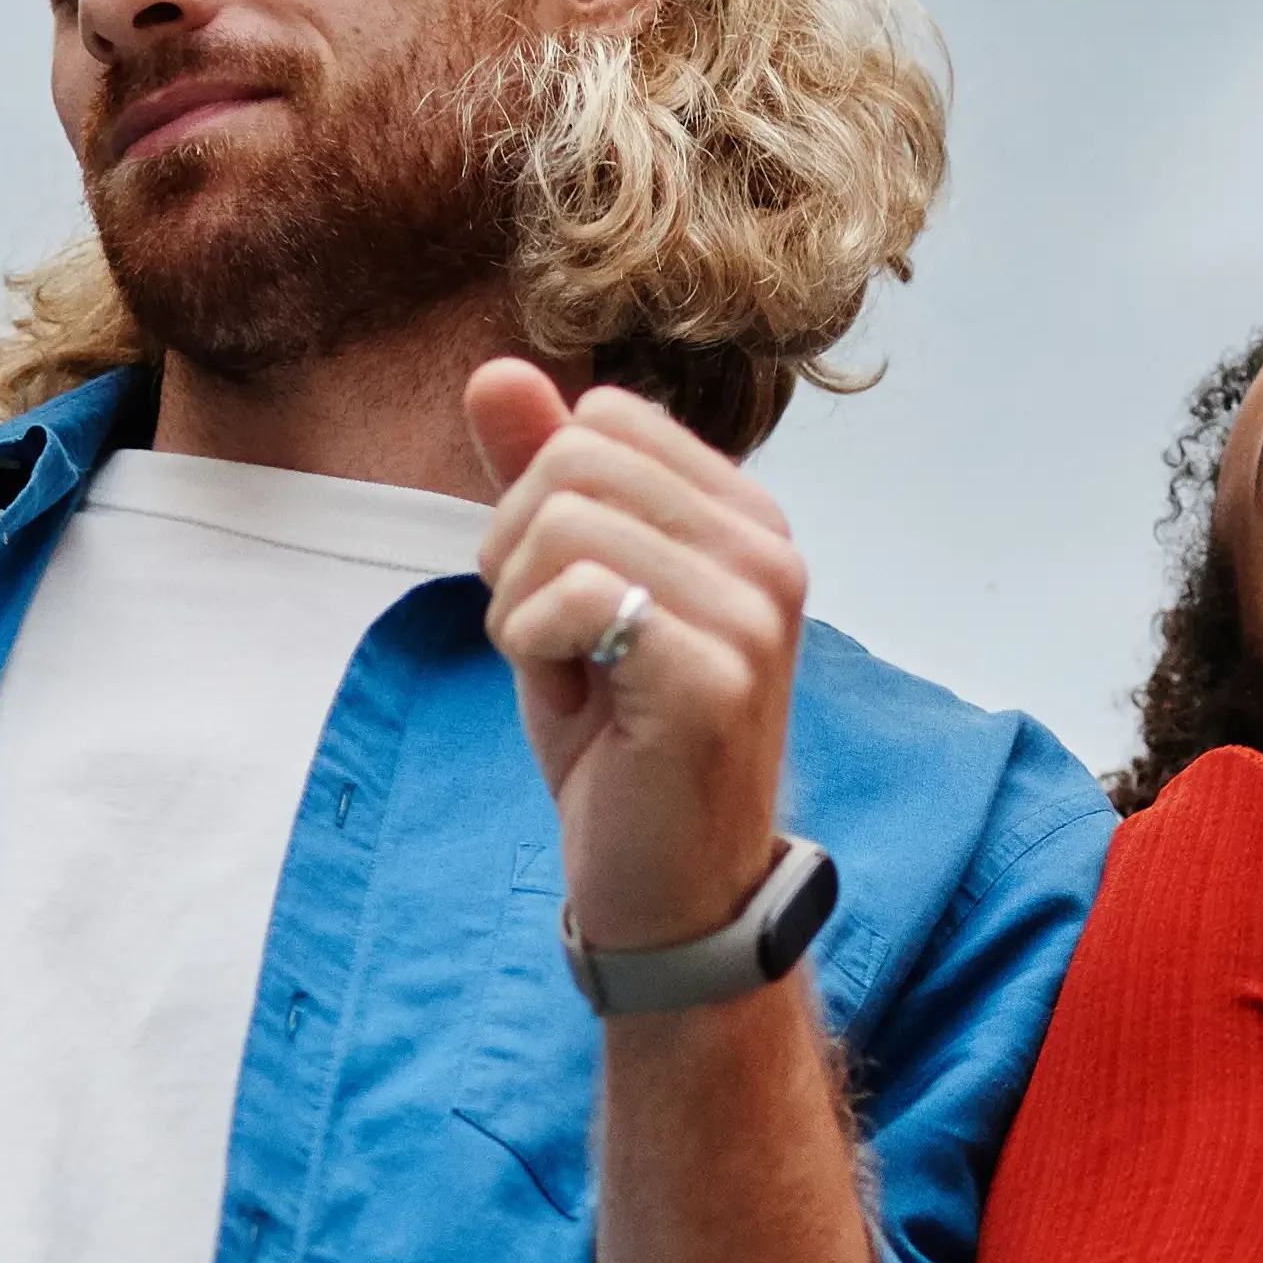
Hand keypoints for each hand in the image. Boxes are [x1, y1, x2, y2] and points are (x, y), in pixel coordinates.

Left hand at [465, 357, 803, 961]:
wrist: (666, 890)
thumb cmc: (618, 743)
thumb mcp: (562, 591)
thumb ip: (538, 478)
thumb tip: (494, 371)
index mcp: (745, 516)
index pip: (600, 419)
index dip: (541, 505)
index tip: (573, 604)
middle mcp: (767, 551)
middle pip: (573, 457)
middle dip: (519, 553)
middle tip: (557, 645)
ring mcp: (752, 612)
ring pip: (562, 522)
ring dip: (524, 613)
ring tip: (574, 682)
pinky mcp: (715, 674)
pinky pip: (573, 596)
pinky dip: (535, 653)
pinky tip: (578, 708)